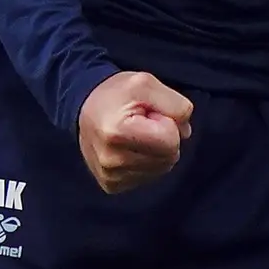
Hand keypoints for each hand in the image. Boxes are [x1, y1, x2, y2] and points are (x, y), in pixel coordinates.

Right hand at [76, 69, 194, 194]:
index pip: (171, 141)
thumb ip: (176, 104)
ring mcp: (110, 176)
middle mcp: (111, 160)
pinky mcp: (111, 185)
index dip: (167, 122)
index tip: (148, 114)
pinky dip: (146, 162)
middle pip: (169, 157)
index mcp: (116, 133)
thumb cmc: (116, 94)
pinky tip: (130, 148)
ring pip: (161, 168)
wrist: (84, 107)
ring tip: (136, 135)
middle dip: (163, 138)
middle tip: (142, 123)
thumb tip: (185, 132)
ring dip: (156, 150)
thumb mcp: (146, 83)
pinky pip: (148, 177)